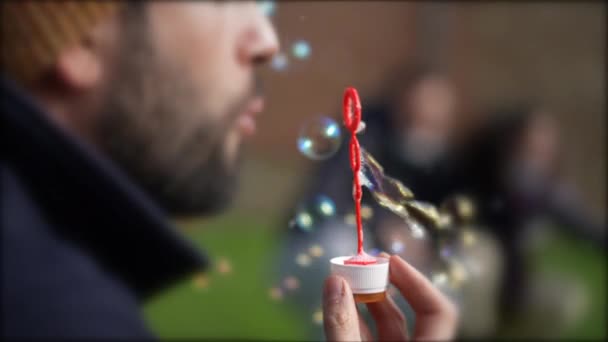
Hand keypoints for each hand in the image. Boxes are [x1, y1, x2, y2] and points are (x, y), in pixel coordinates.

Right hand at [323, 254, 457, 340]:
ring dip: (366, 301)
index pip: (439, 310)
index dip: (417, 281)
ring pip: (388, 326)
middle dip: (384, 286)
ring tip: (346, 281)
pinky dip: (356, 322)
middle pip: (409, 312)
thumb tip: (334, 283)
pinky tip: (341, 306)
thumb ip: (343, 325)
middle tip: (364, 264)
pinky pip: (371, 338)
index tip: (390, 260)